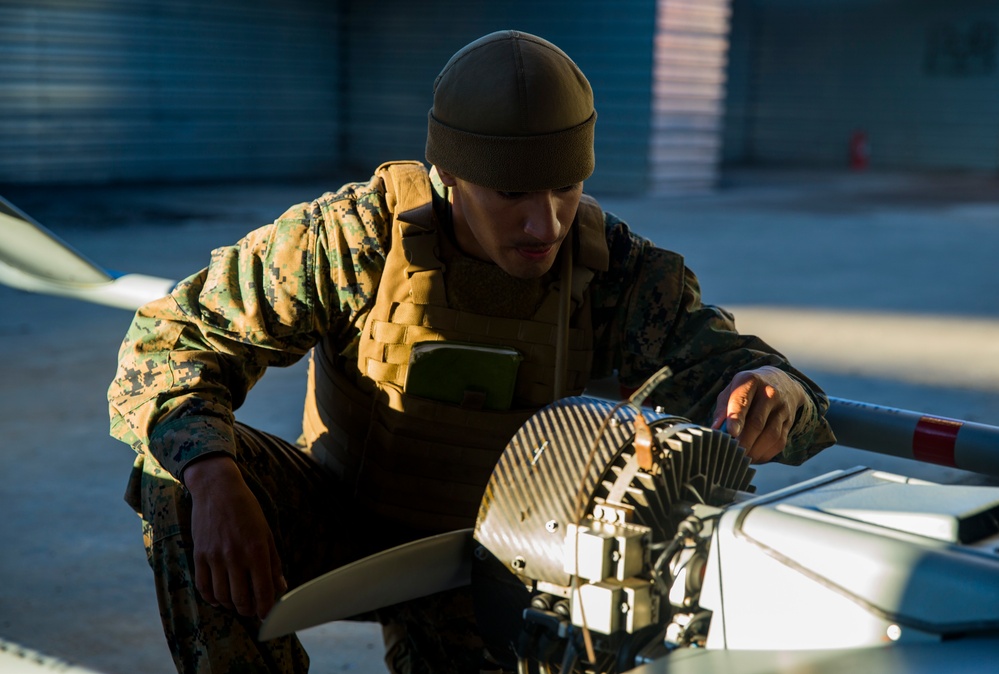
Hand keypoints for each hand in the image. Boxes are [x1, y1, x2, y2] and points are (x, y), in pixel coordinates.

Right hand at [184, 455, 286, 619]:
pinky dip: (211, 598)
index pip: (262, 591)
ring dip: (230, 605)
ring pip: (221, 596)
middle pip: (241, 599)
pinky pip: (203, 586)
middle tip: (251, 609)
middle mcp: (236, 556)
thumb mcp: (267, 533)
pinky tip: (219, 598)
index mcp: (257, 550)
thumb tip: (280, 588)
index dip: (265, 608)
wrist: (217, 489)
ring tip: (237, 603)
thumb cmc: (247, 509)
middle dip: (248, 610)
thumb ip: (273, 562)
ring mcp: (215, 557)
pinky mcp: (199, 555)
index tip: (266, 615)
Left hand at [711, 366, 806, 462]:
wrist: (781, 382)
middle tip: (731, 453)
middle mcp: (769, 393)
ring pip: (770, 435)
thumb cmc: (748, 390)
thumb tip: (716, 430)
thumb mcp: (732, 390)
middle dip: (743, 441)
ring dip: (755, 450)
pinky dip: (765, 453)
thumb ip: (722, 409)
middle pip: (757, 423)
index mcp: (750, 381)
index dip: (736, 418)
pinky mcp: (789, 421)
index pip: (742, 401)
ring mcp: (782, 408)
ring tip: (741, 457)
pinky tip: (755, 456)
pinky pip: (779, 442)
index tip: (731, 433)